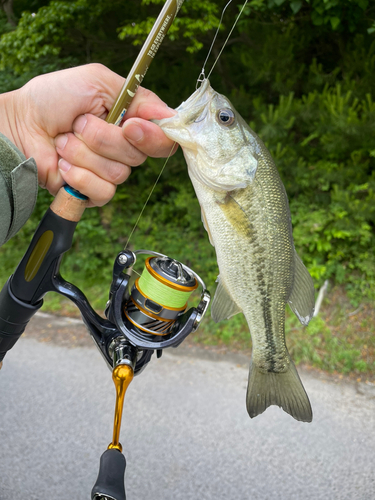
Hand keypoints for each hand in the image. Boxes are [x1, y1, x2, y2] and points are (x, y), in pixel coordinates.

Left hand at [0, 64, 175, 206]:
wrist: (20, 125)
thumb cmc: (53, 99)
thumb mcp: (97, 82)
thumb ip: (138, 96)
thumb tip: (171, 115)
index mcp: (130, 124)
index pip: (162, 139)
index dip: (152, 136)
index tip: (130, 125)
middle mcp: (124, 150)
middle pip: (138, 156)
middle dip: (103, 138)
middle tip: (79, 124)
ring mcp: (109, 172)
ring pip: (118, 174)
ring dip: (84, 153)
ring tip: (64, 141)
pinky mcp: (93, 193)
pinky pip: (104, 191)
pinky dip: (79, 176)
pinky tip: (64, 165)